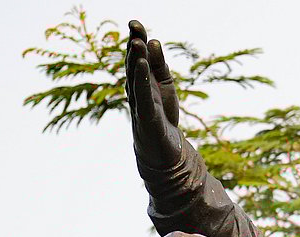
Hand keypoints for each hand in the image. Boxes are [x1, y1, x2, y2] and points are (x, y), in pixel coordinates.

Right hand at [126, 20, 182, 170]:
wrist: (166, 151)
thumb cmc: (163, 116)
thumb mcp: (165, 86)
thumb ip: (160, 65)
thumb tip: (155, 41)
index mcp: (142, 81)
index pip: (138, 57)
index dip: (136, 40)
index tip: (135, 23)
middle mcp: (137, 90)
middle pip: (134, 64)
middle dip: (135, 45)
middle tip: (135, 26)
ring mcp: (140, 103)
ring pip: (135, 78)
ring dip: (136, 59)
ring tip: (138, 41)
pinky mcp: (146, 116)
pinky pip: (142, 94)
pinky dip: (142, 78)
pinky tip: (142, 64)